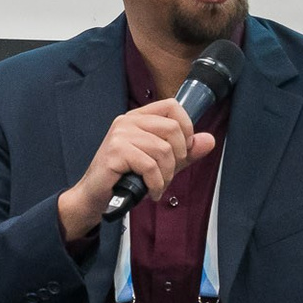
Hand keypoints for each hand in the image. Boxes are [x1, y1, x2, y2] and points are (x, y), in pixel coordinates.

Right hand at [57, 98, 217, 239]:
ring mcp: (120, 135)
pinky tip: (150, 192)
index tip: (183, 150)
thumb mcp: (160, 163)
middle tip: (168, 174)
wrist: (94, 197)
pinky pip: (150, 166)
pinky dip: (155, 184)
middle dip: (178, 157)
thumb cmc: (124, 178)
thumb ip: (184, 152)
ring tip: (157, 186)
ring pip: (163, 150)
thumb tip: (209, 140)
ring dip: (166, 176)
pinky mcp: (115, 152)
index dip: (186, 127)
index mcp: (138, 118)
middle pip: (172, 128)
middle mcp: (127, 122)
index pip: (172, 106)